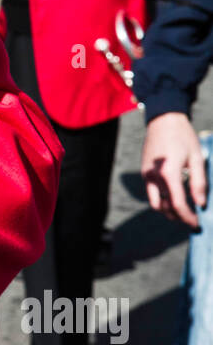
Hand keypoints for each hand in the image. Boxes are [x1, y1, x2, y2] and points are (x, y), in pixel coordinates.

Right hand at [141, 111, 206, 227]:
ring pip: (156, 203)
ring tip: (184, 211)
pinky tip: (174, 197)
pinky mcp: (144, 173)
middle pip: (165, 208)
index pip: (178, 205)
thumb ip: (199, 183)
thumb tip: (200, 204)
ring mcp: (147, 175)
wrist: (163, 120)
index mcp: (169, 173)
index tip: (197, 224)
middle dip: (179, 217)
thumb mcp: (197, 158)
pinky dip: (162, 200)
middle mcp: (154, 177)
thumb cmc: (184, 137)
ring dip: (169, 211)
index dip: (188, 218)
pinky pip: (152, 193)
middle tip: (192, 220)